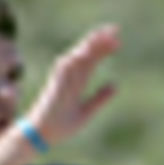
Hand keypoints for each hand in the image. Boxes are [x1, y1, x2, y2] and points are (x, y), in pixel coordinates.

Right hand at [24, 25, 119, 145]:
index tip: (118, 42)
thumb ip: (99, 98)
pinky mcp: (54, 87)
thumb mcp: (87, 112)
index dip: (104, 50)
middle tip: (115, 29)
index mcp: (78, 82)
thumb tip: (115, 85)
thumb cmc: (63, 125)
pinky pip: (63, 71)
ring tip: (103, 35)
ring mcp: (62, 81)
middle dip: (99, 41)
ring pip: (77, 57)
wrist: (45, 136)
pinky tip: (84, 51)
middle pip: (87, 54)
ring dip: (89, 45)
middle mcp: (71, 78)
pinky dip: (73, 60)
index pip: (92, 61)